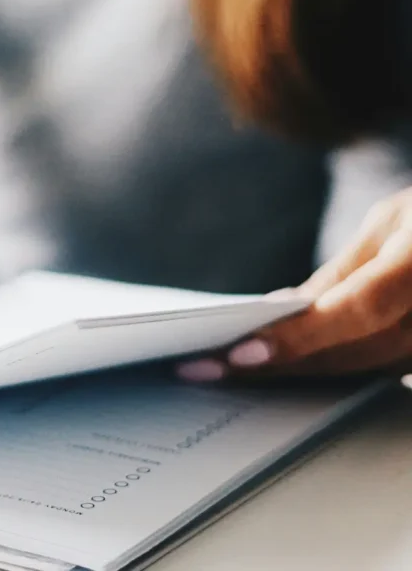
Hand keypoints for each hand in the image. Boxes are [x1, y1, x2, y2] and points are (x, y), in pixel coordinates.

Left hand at [178, 190, 411, 382]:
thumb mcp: (395, 221)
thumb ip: (345, 271)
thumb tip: (287, 308)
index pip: (359, 310)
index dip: (300, 336)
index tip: (240, 353)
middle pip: (353, 353)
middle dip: (276, 364)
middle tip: (204, 369)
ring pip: (363, 371)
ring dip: (294, 375)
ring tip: (225, 373)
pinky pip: (381, 373)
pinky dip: (329, 371)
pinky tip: (281, 369)